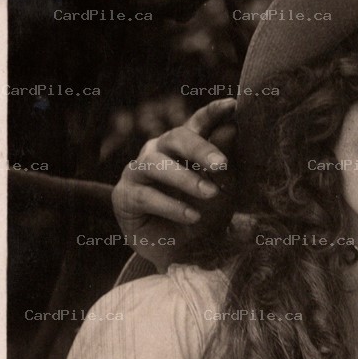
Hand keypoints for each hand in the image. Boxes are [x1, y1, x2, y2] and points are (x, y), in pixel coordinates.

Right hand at [112, 97, 236, 269]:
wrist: (182, 253)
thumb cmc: (203, 214)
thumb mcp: (221, 190)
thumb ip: (224, 163)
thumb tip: (231, 128)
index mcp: (184, 146)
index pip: (197, 123)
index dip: (212, 112)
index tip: (232, 105)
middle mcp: (158, 151)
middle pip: (175, 138)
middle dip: (199, 148)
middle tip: (221, 164)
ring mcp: (138, 171)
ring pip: (156, 164)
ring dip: (185, 179)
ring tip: (210, 194)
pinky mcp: (125, 195)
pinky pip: (147, 196)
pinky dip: (172, 206)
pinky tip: (193, 216)